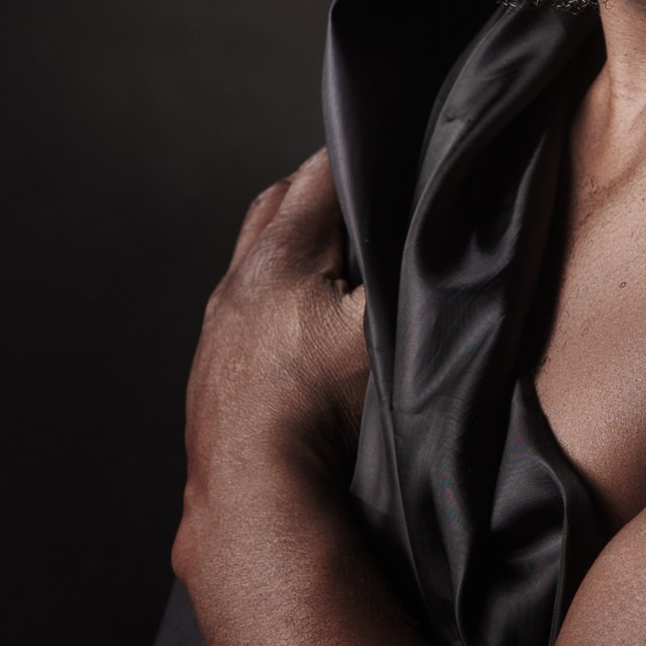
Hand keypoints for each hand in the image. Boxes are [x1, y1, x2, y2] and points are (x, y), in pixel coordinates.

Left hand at [174, 151, 369, 555]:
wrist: (255, 492)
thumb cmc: (319, 407)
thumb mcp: (381, 327)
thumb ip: (404, 270)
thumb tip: (432, 232)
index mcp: (279, 255)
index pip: (319, 175)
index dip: (358, 159)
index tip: (389, 152)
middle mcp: (237, 285)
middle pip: (276, 207)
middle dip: (317, 192)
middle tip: (360, 194)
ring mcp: (218, 331)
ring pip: (254, 262)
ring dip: (291, 250)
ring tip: (334, 262)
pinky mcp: (212, 375)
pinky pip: (243, 313)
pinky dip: (275, 301)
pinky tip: (300, 331)